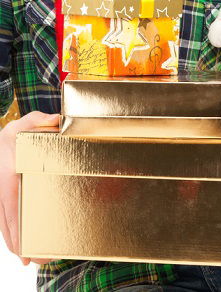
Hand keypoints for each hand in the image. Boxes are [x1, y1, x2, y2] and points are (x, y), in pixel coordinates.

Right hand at [0, 110, 59, 264]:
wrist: (4, 137)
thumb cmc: (17, 132)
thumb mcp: (27, 123)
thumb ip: (39, 120)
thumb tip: (54, 121)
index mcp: (8, 176)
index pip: (10, 208)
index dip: (15, 230)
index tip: (23, 248)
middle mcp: (3, 190)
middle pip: (9, 222)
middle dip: (18, 243)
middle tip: (33, 261)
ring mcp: (3, 195)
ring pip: (7, 224)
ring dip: (16, 242)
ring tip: (33, 260)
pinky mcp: (7, 198)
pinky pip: (8, 219)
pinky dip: (13, 233)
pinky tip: (24, 246)